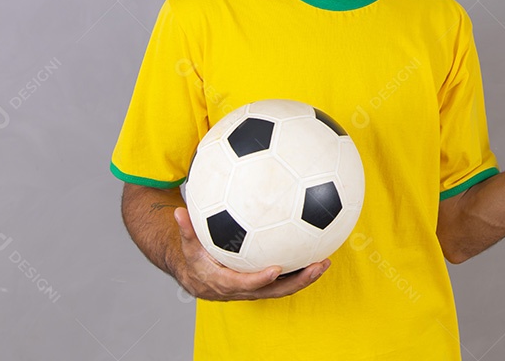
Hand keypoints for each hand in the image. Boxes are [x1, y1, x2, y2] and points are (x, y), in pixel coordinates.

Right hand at [172, 207, 329, 300]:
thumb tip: (179, 212)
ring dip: (305, 277)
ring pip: (283, 289)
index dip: (260, 279)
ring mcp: (256, 289)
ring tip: (325, 262)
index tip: (276, 269)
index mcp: (226, 282)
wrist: (197, 277)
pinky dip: (300, 272)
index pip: (245, 284)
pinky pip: (285, 282)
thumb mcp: (189, 245)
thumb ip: (187, 229)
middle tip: (318, 266)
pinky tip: (316, 254)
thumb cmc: (195, 258)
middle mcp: (244, 290)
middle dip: (297, 282)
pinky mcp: (264, 285)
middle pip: (274, 291)